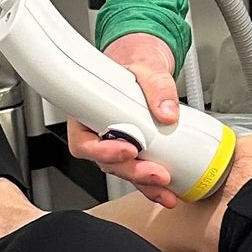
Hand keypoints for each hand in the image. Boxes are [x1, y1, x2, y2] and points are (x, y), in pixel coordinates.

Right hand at [68, 33, 180, 207]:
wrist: (145, 61)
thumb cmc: (133, 61)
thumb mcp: (146, 66)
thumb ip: (157, 85)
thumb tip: (167, 111)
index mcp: (87, 112)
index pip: (83, 141)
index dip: (102, 151)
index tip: (127, 148)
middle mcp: (99, 131)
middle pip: (106, 162)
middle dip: (132, 171)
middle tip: (155, 173)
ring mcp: (116, 142)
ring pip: (123, 170)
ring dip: (144, 183)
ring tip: (165, 189)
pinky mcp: (136, 149)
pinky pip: (139, 170)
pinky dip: (152, 183)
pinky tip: (168, 190)